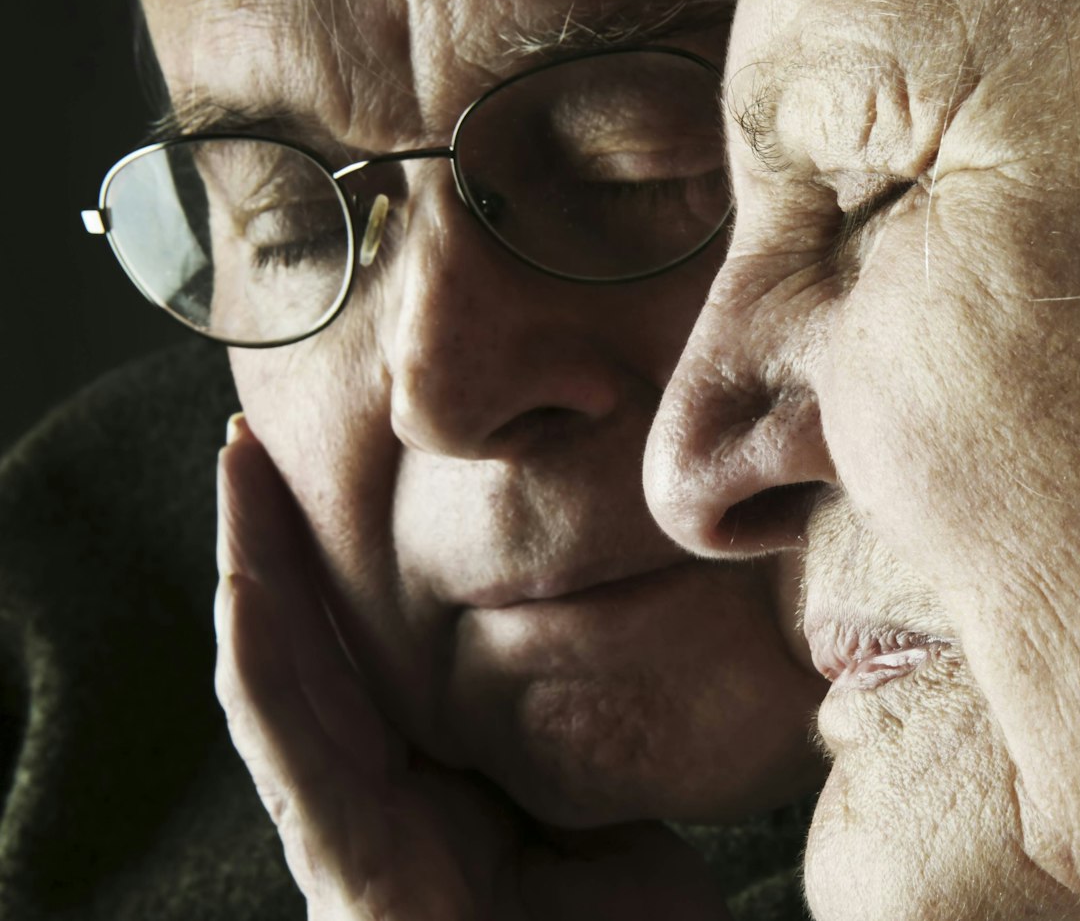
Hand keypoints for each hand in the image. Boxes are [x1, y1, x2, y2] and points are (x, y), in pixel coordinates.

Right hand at [214, 415, 730, 919]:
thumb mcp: (609, 812)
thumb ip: (578, 739)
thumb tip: (600, 644)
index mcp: (431, 787)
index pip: (363, 655)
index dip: (330, 565)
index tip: (329, 468)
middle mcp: (376, 807)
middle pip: (308, 652)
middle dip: (274, 544)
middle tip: (251, 435)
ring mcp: (353, 844)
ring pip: (281, 685)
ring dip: (253, 572)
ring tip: (238, 473)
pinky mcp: (352, 878)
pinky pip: (296, 757)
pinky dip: (265, 669)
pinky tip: (246, 588)